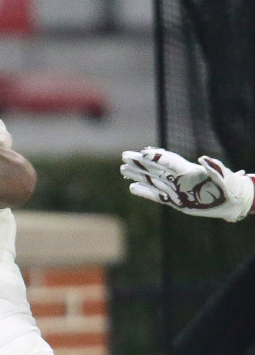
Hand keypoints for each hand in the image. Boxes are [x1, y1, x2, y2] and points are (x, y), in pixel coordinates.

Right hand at [120, 147, 254, 221]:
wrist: (232, 202)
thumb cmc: (231, 188)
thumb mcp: (225, 177)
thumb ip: (214, 168)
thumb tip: (202, 158)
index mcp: (189, 171)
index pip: (169, 161)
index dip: (156, 157)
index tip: (142, 153)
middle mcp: (179, 178)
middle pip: (155, 167)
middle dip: (140, 162)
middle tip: (124, 155)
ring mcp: (176, 189)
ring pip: (152, 180)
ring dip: (138, 174)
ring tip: (122, 169)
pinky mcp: (175, 201)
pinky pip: (156, 195)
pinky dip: (144, 191)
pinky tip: (132, 187)